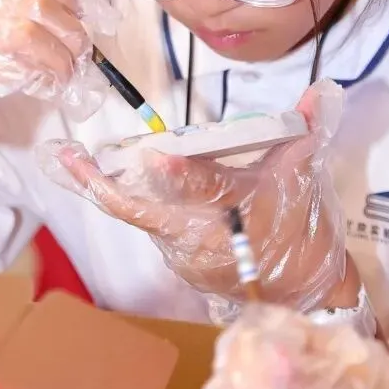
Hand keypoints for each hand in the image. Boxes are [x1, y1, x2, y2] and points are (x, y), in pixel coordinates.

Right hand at [0, 0, 116, 156]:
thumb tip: (46, 0)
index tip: (75, 5)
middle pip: (37, 3)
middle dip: (70, 26)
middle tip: (80, 44)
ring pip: (34, 35)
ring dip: (62, 55)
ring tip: (68, 68)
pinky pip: (25, 70)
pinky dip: (48, 76)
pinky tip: (52, 84)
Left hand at [47, 81, 353, 315]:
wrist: (305, 297)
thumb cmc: (304, 233)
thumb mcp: (305, 181)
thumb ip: (304, 132)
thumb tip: (319, 90)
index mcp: (235, 213)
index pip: (206, 191)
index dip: (182, 175)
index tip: (158, 156)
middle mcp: (200, 237)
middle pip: (143, 210)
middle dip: (102, 186)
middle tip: (69, 157)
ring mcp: (183, 254)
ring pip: (140, 216)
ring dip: (107, 188)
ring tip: (72, 159)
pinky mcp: (177, 262)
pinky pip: (149, 225)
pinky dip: (131, 200)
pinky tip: (103, 176)